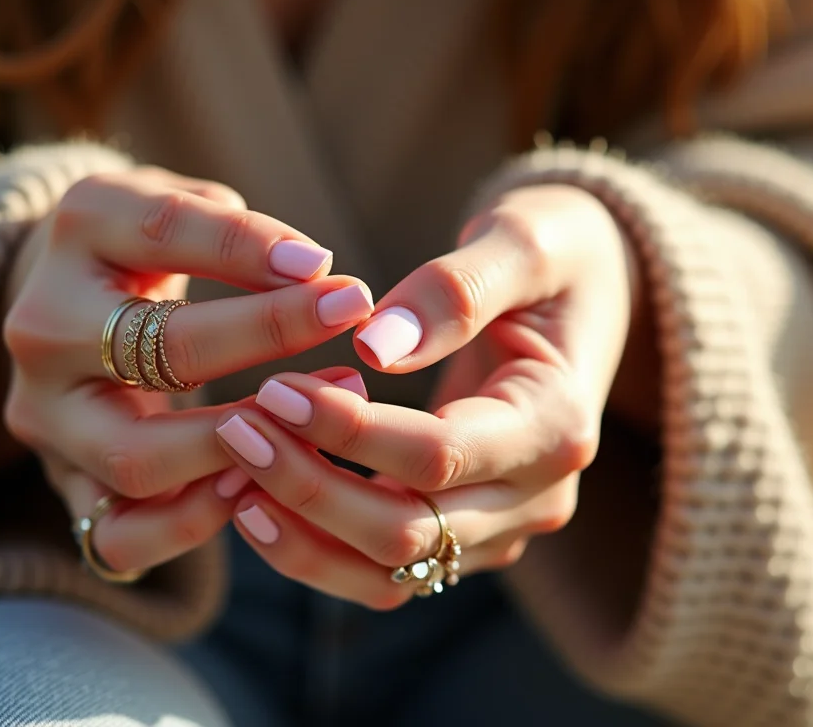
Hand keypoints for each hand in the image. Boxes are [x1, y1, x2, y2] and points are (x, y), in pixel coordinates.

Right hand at [2, 167, 375, 574]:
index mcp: (78, 232)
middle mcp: (46, 327)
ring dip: (235, 446)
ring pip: (134, 456)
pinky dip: (186, 525)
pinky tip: (249, 489)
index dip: (249, 246)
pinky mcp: (62, 482)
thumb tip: (312, 274)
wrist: (68, 306)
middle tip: (346, 316)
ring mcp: (47, 414)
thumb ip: (238, 233)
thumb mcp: (185, 210)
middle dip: (265, 333)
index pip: (165, 230)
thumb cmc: (150, 248)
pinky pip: (117, 534)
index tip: (326, 265)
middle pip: (159, 347)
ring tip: (310, 422)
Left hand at [214, 184, 641, 607]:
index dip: (346, 430)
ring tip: (231, 471)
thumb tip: (374, 348)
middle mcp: (537, 497)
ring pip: (389, 568)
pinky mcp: (463, 534)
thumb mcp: (524, 242)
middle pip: (407, 531)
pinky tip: (253, 497)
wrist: (581, 293)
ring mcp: (500, 526)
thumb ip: (456, 291)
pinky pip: (382, 566)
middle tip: (235, 428)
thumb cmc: (556, 254)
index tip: (273, 387)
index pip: (437, 454)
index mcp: (558, 426)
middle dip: (309, 488)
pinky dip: (314, 544)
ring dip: (302, 532)